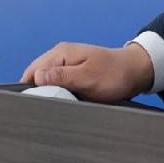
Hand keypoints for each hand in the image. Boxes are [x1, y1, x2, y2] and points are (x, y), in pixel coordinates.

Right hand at [19, 42, 153, 101]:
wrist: (134, 71)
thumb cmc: (114, 74)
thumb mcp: (87, 78)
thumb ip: (62, 77)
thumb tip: (36, 77)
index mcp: (62, 53)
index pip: (32, 71)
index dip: (29, 89)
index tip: (34, 105)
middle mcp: (61, 55)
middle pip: (36, 75)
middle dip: (37, 92)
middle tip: (45, 109)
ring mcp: (67, 63)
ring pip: (46, 80)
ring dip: (48, 93)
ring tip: (55, 105)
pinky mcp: (73, 71)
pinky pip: (57, 82)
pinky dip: (57, 92)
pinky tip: (62, 101)